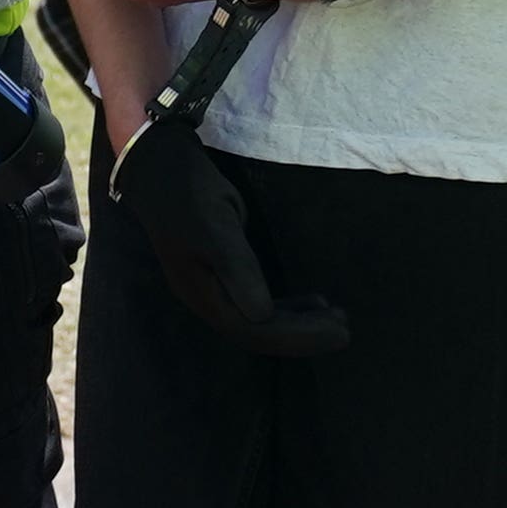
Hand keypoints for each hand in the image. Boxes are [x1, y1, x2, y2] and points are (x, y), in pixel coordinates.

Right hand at [106, 117, 348, 354]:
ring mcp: (213, 287)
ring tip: (335, 317)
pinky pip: (256, 303)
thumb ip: (237, 270)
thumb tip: (261, 316)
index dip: (297, 337)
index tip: (337, 331)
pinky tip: (311, 302)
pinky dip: (285, 308)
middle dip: (302, 334)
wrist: (160, 170)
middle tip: (345, 330)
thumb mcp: (216, 228)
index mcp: (204, 294)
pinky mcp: (221, 274)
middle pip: (259, 332)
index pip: (254, 330)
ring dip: (297, 322)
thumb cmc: (191, 195)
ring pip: (259, 320)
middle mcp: (208, 299)